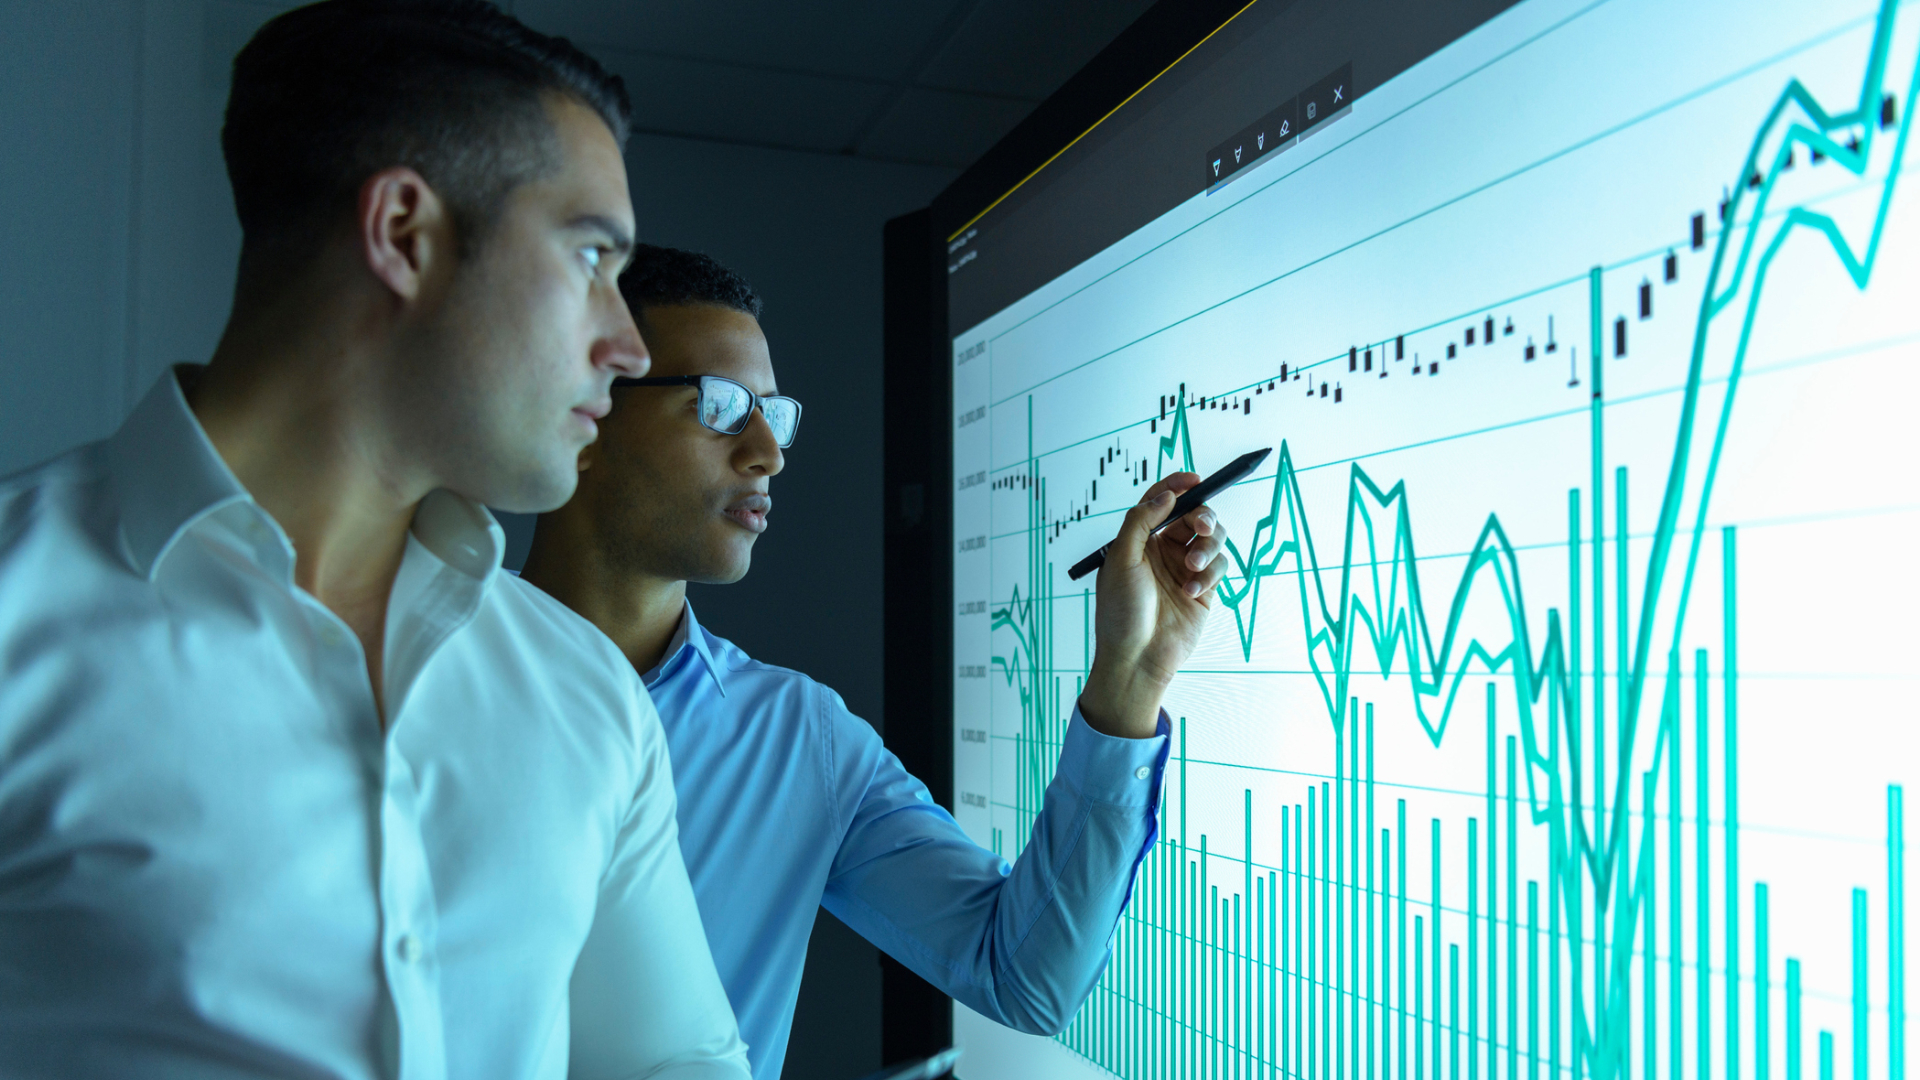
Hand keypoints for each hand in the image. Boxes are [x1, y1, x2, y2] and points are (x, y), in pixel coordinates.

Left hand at [1077, 472, 1229, 737]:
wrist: (1137, 658)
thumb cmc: (1121, 612)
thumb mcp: (1121, 560)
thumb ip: (1140, 521)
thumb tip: (1165, 494)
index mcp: (1140, 539)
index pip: (1161, 501)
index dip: (1178, 485)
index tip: (1194, 479)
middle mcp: (1164, 550)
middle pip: (1194, 515)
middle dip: (1202, 516)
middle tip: (1201, 526)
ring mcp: (1186, 568)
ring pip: (1212, 538)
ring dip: (1208, 547)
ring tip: (1192, 568)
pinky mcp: (1204, 588)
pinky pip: (1219, 566)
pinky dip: (1209, 574)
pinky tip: (1192, 592)